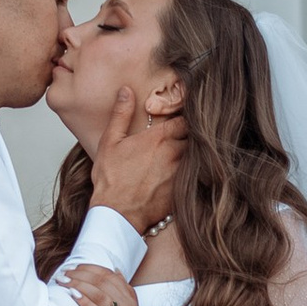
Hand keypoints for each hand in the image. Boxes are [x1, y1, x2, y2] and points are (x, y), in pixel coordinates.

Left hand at [62, 263, 147, 305]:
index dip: (92, 269)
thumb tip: (116, 271)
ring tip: (64, 281)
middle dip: (82, 274)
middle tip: (65, 272)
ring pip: (101, 295)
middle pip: (104, 283)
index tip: (76, 267)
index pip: (112, 277)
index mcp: (132, 304)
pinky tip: (74, 296)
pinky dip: (85, 303)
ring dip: (79, 285)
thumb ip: (126, 294)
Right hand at [88, 87, 184, 231]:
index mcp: (158, 138)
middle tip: (182, 137)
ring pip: (196, 156)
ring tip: (182, 155)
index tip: (179, 120)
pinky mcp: (183, 190)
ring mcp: (181, 173)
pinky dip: (192, 173)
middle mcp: (174, 153)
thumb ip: (121, 114)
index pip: (184, 119)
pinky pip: (195, 176)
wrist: (117, 215)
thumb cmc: (111, 180)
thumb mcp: (110, 142)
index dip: (183, 118)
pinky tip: (181, 175)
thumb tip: (126, 91)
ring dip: (192, 153)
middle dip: (190, 135)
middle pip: (194, 137)